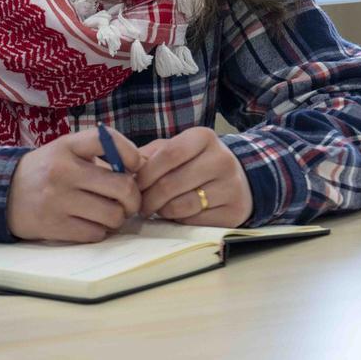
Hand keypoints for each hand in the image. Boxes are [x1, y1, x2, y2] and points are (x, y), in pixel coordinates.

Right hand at [7, 127, 142, 242]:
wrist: (4, 193)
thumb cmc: (47, 171)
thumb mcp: (66, 151)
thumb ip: (100, 155)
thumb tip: (141, 168)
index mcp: (66, 147)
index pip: (108, 140)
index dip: (131, 153)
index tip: (134, 165)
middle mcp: (62, 171)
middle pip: (122, 187)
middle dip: (133, 198)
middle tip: (129, 201)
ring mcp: (58, 200)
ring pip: (113, 215)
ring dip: (118, 217)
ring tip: (109, 213)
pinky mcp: (54, 226)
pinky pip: (96, 233)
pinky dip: (100, 231)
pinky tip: (92, 223)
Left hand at [137, 126, 253, 227]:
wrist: (237, 180)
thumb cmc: (195, 163)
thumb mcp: (175, 149)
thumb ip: (149, 156)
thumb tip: (123, 168)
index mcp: (204, 137)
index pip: (169, 154)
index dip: (146, 173)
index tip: (134, 184)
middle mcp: (222, 159)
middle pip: (171, 183)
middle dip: (148, 197)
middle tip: (139, 204)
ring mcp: (231, 187)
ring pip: (182, 206)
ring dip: (162, 210)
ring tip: (157, 208)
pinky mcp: (235, 212)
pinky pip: (195, 221)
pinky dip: (180, 220)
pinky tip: (177, 214)